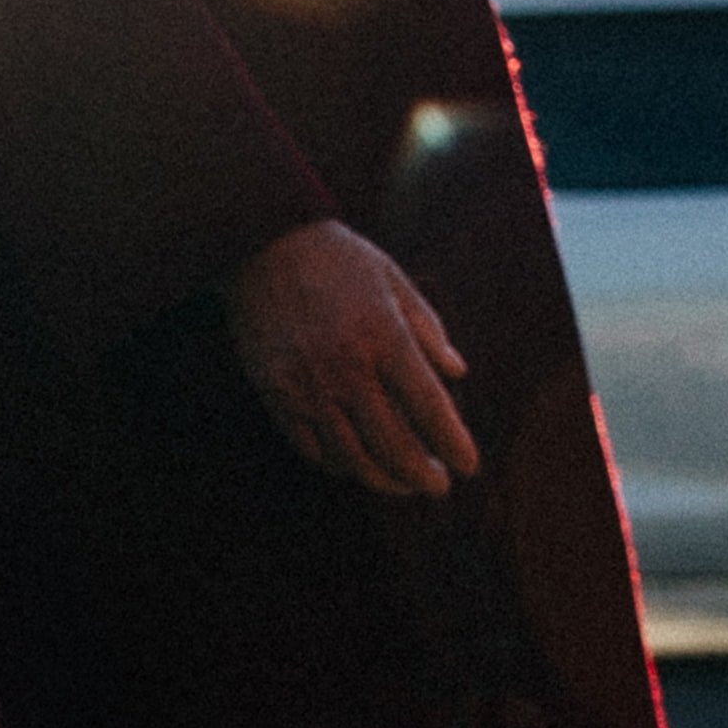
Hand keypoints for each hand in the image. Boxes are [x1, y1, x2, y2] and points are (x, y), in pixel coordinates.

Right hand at [224, 220, 481, 498]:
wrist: (259, 241)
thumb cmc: (336, 258)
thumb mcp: (393, 279)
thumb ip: (428, 329)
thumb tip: (458, 372)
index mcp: (384, 337)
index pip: (429, 409)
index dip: (453, 445)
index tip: (468, 466)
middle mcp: (346, 369)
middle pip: (394, 446)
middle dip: (423, 477)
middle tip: (439, 486)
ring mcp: (308, 386)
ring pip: (353, 458)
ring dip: (384, 480)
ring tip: (403, 485)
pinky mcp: (276, 394)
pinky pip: (312, 449)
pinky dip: (339, 465)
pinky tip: (357, 465)